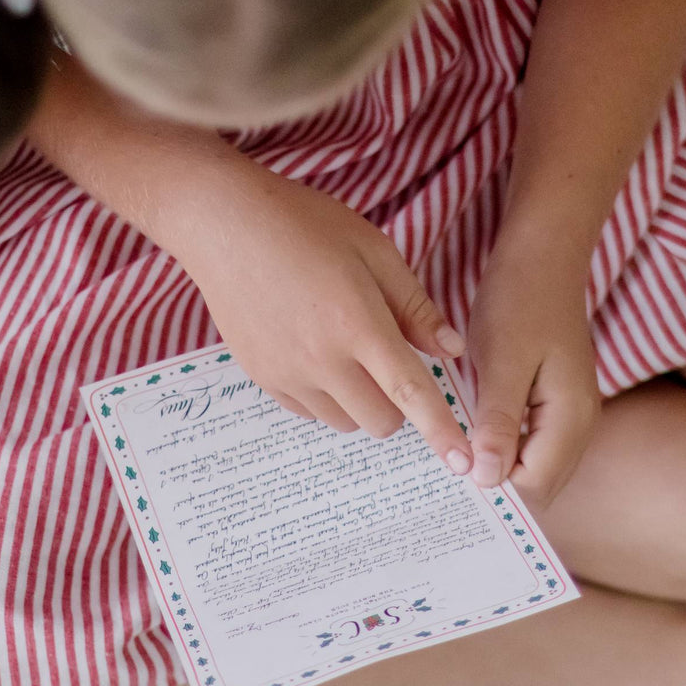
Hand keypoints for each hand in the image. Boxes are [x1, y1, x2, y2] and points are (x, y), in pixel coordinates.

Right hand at [176, 166, 473, 472]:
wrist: (223, 224)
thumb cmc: (305, 225)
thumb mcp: (373, 251)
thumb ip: (415, 308)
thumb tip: (449, 352)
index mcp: (357, 323)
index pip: (410, 392)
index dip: (440, 429)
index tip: (462, 461)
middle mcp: (322, 358)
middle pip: (381, 421)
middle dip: (398, 404)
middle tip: (388, 362)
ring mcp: (288, 373)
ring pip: (345, 422)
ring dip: (360, 401)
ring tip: (344, 350)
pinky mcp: (263, 377)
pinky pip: (309, 412)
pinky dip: (325, 396)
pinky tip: (314, 351)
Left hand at [466, 244, 600, 504]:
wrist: (542, 255)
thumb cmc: (520, 300)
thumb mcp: (501, 362)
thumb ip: (498, 423)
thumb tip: (487, 480)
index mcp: (571, 418)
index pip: (534, 485)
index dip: (492, 485)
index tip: (449, 470)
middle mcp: (580, 424)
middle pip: (538, 483)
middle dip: (495, 482)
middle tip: (444, 466)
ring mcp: (571, 414)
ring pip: (534, 466)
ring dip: (496, 464)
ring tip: (454, 449)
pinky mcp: (556, 403)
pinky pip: (531, 442)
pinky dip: (501, 444)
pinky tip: (471, 429)